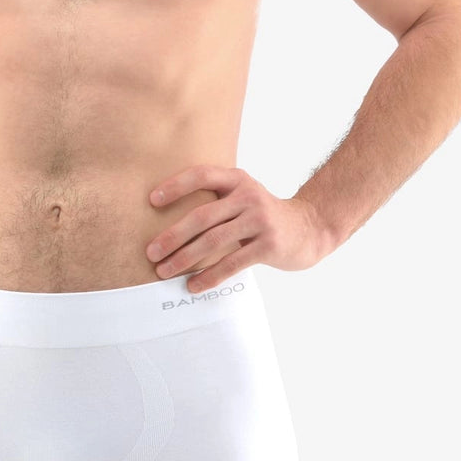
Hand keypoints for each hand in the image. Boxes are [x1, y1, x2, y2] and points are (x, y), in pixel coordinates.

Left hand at [145, 165, 330, 291]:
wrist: (310, 228)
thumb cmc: (263, 215)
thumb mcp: (243, 196)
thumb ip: (216, 200)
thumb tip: (167, 220)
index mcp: (238, 180)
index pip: (202, 175)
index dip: (176, 186)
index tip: (152, 201)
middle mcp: (248, 196)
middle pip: (202, 216)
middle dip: (172, 236)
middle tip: (151, 252)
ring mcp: (260, 220)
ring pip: (214, 241)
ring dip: (184, 259)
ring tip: (164, 271)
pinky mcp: (269, 245)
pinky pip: (232, 263)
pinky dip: (210, 276)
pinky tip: (193, 285)